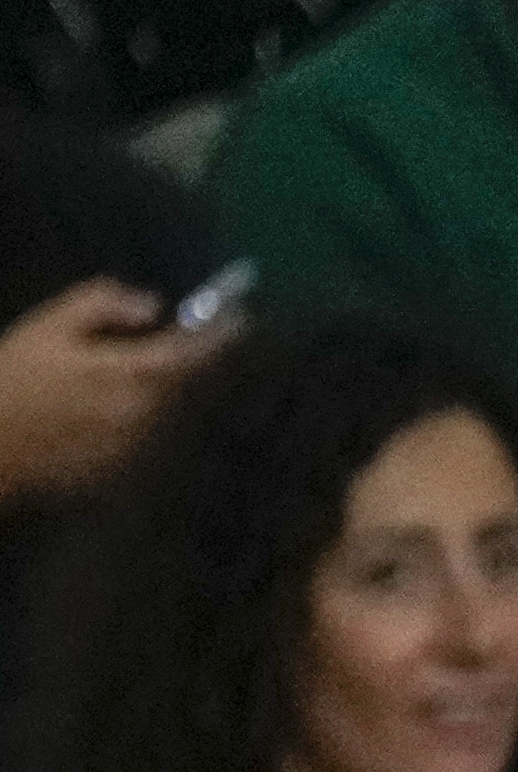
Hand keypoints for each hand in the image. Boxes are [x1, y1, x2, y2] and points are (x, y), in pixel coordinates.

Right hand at [0, 277, 211, 508]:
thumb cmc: (14, 377)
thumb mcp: (51, 325)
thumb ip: (104, 304)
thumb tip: (153, 306)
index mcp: (132, 375)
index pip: (194, 352)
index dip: (222, 332)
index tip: (240, 315)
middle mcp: (146, 414)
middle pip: (187, 383)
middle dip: (191, 358)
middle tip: (189, 337)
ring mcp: (137, 446)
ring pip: (168, 409)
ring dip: (166, 388)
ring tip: (134, 370)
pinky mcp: (124, 468)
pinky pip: (146, 433)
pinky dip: (143, 414)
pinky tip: (109, 406)